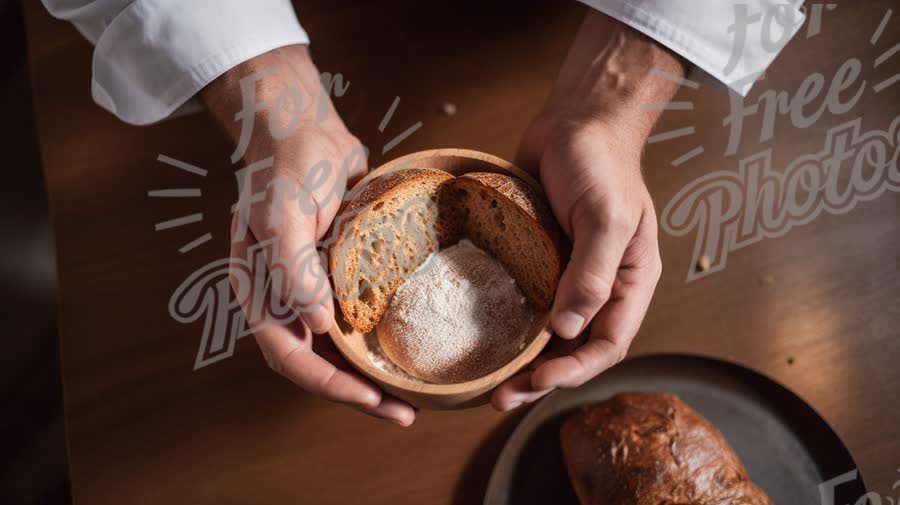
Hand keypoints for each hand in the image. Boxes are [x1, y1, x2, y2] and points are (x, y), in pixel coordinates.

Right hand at [203, 45, 414, 425]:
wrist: (305, 128)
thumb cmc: (287, 166)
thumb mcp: (282, 213)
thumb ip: (293, 268)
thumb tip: (318, 326)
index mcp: (261, 293)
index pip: (290, 355)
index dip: (330, 384)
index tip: (372, 400)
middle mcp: (286, 297)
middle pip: (318, 362)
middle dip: (357, 392)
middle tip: (404, 412)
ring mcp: (314, 287)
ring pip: (341, 345)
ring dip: (372, 371)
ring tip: (412, 393)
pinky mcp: (341, 273)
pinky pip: (359, 315)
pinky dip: (381, 335)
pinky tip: (411, 344)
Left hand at [492, 11, 686, 409]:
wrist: (575, 120)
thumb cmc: (600, 163)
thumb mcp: (605, 218)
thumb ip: (592, 275)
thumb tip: (568, 332)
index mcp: (628, 283)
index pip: (608, 343)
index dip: (574, 370)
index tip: (537, 383)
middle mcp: (598, 286)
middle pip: (575, 348)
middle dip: (542, 379)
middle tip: (502, 399)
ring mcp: (566, 274)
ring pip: (547, 333)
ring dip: (522, 361)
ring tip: (490, 385)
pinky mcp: (538, 259)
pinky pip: (524, 301)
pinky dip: (508, 324)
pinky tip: (483, 339)